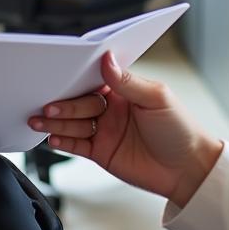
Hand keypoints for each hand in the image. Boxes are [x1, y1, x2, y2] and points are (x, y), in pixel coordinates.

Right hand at [29, 52, 221, 206]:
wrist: (189, 171)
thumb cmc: (180, 129)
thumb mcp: (156, 98)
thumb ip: (127, 81)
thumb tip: (106, 58)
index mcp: (122, 89)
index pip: (91, 80)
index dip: (74, 80)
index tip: (58, 77)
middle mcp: (110, 107)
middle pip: (77, 102)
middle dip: (61, 104)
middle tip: (47, 106)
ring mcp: (104, 130)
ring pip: (73, 123)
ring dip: (55, 123)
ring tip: (39, 121)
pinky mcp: (101, 152)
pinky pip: (76, 145)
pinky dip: (63, 142)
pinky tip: (53, 139)